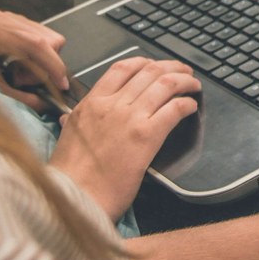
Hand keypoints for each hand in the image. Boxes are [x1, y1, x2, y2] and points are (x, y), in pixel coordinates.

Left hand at [0, 9, 68, 111]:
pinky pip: (37, 32)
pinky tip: (17, 61)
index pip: (38, 45)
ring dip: (40, 58)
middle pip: (48, 38)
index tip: (61, 84)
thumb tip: (49, 106)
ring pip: (46, 35)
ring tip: (17, 71)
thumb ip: (23, 99)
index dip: (55, 66)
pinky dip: (34, 51)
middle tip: (25, 80)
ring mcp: (4, 16)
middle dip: (45, 64)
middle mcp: (0, 19)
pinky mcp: (8, 18)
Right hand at [49, 57, 199, 219]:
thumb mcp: (65, 138)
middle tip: (182, 71)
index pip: (122, 68)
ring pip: (165, 85)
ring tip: (193, 85)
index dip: (144, 62)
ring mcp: (130, 118)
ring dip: (185, 81)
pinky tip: (190, 107)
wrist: (74, 197)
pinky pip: (174, 109)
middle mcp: (111, 105)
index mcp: (91, 104)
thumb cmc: (70, 176)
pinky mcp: (146, 136)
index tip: (154, 65)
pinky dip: (186, 104)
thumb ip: (72, 122)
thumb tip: (68, 116)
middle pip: (149, 72)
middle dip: (171, 67)